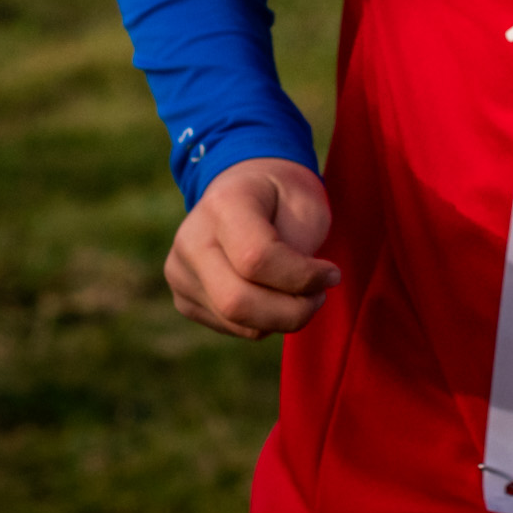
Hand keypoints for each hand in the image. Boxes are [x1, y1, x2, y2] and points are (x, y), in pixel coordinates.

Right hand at [165, 157, 337, 338]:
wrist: (246, 186)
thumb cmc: (283, 194)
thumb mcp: (305, 202)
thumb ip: (297, 249)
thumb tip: (296, 298)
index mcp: (223, 204)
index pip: (256, 259)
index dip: (301, 277)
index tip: (333, 274)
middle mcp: (191, 241)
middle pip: (236, 302)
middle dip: (290, 311)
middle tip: (320, 296)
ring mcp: (180, 273)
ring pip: (234, 321)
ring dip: (280, 318)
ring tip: (303, 294)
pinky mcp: (184, 298)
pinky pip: (230, 327)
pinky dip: (263, 320)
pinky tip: (276, 295)